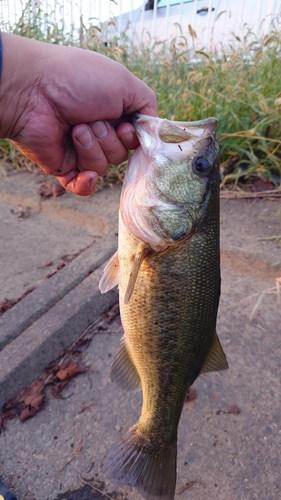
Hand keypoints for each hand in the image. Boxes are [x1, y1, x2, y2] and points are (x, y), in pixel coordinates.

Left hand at [0, 33, 156, 194]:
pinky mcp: (64, 167)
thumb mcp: (125, 83)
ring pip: (104, 167)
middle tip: (93, 121)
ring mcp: (80, 151)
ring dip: (92, 148)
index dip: (133, 136)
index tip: (123, 124)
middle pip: (122, 155)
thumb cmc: (78, 79)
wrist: (34, 90)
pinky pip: (83, 187)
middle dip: (110, 139)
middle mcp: (99, 133)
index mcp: (114, 113)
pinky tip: (84, 173)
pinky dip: (86, 183)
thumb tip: (155, 130)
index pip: (136, 138)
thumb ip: (148, 105)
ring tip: (76, 129)